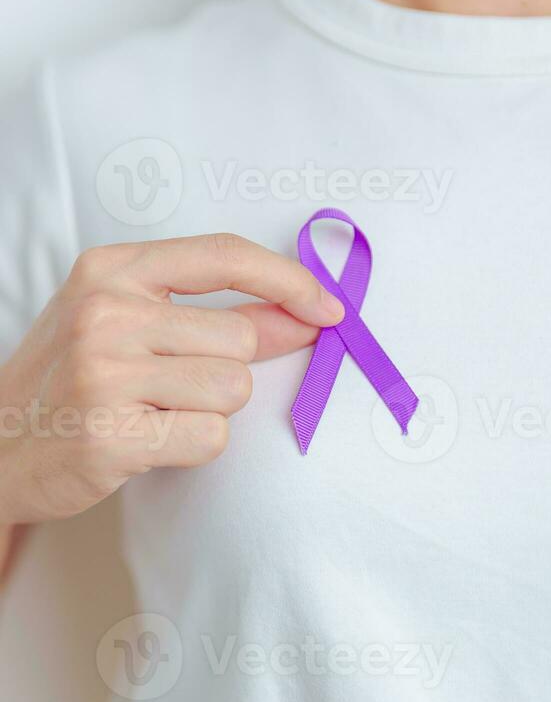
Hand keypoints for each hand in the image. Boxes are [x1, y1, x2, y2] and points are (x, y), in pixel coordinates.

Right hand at [0, 233, 343, 523]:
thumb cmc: (72, 381)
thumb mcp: (129, 326)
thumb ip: (218, 316)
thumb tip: (301, 316)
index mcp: (111, 270)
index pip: (224, 255)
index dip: (288, 280)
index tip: (326, 308)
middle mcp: (106, 312)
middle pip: (241, 338)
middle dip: (227, 370)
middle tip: (172, 387)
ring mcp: (105, 373)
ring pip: (232, 390)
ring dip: (210, 411)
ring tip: (154, 413)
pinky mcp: (111, 434)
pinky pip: (211, 437)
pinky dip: (193, 446)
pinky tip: (148, 441)